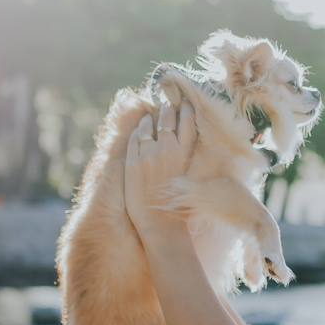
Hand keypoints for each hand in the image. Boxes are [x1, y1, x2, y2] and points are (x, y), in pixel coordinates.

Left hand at [124, 92, 196, 236]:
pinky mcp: (132, 161)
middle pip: (168, 117)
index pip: (188, 120)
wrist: (160, 223)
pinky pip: (134, 137)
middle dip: (167, 108)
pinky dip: (137, 131)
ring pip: (148, 124)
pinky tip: (139, 130)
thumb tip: (185, 142)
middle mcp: (168, 148)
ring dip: (150, 118)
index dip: (186, 107)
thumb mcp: (192, 176)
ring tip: (151, 115)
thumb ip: (187, 156)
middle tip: (167, 104)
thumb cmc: (180, 205)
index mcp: (186, 153)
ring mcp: (148, 153)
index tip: (185, 101)